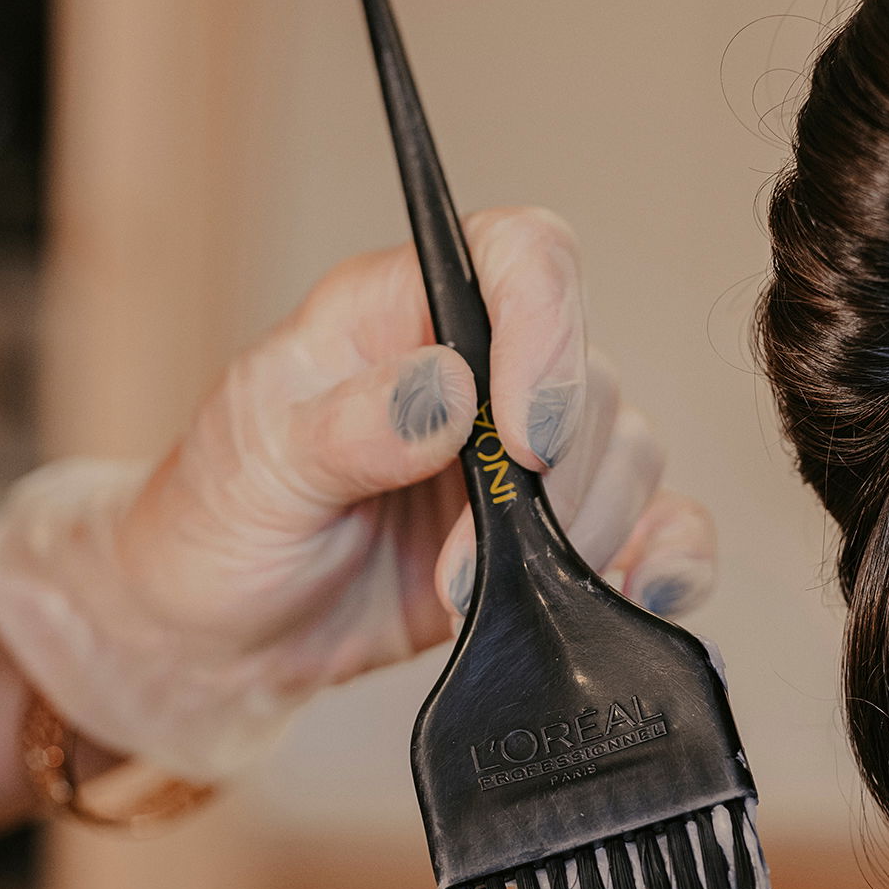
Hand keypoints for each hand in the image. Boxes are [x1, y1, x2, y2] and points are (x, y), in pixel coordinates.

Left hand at [0, 208, 716, 779]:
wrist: (218, 634)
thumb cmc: (220, 520)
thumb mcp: (255, 465)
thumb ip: (345, 426)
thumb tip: (444, 392)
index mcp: (403, 310)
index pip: (520, 254)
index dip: (547, 327)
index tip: (520, 434)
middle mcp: (481, 366)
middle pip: (591, 374)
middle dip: (554, 477)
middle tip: (464, 556)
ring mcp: (522, 455)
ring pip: (628, 454)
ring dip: (584, 534)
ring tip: (477, 597)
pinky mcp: (553, 536)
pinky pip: (658, 525)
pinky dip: (670, 558)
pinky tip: (640, 594)